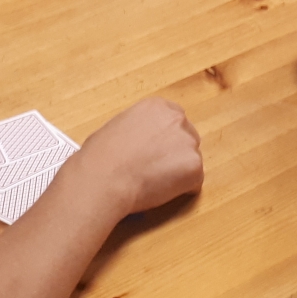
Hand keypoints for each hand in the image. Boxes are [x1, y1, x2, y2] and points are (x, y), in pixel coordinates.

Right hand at [59, 97, 202, 217]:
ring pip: (190, 160)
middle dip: (175, 154)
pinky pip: (193, 182)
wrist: (104, 177)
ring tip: (153, 181)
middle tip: (155, 169)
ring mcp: (188, 143)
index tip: (157, 150)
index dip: (165, 139)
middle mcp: (177, 119)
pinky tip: (159, 190)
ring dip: (178, 171)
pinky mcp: (194, 167)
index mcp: (158, 106)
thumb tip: (142, 143)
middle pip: (186, 138)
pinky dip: (181, 190)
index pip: (174, 119)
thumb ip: (139, 129)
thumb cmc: (102, 155)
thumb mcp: (118, 126)